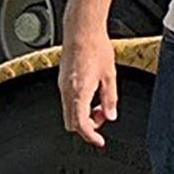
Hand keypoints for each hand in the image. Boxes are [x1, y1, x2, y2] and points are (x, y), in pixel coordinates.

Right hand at [57, 16, 116, 148]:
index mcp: (79, 92)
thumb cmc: (97, 48)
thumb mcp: (110, 75)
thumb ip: (110, 98)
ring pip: (69, 112)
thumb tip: (111, 116)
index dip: (90, 136)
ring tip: (100, 101)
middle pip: (72, 123)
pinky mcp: (62, 81)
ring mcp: (62, 87)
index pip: (81, 125)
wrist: (81, 31)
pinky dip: (79, 104)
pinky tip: (93, 93)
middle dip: (88, 125)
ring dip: (84, 114)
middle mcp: (66, 92)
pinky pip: (68, 101)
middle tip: (104, 114)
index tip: (99, 141)